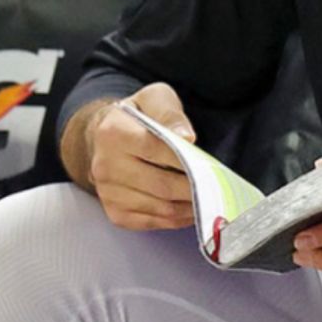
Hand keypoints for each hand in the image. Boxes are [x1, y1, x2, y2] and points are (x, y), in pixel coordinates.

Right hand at [78, 83, 197, 230]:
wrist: (103, 139)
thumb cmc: (136, 117)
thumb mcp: (154, 99)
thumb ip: (170, 114)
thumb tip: (187, 137)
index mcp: (113, 132)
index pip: (156, 149)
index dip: (186, 159)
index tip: (209, 165)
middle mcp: (105, 166)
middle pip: (161, 185)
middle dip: (195, 188)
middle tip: (218, 188)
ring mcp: (108, 193)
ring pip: (160, 208)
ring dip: (189, 207)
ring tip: (209, 198)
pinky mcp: (115, 213)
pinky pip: (152, 222)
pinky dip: (177, 219)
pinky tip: (190, 208)